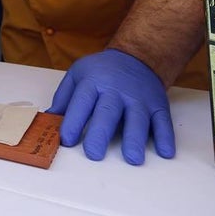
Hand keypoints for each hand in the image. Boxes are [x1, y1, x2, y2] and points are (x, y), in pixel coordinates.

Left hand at [47, 48, 174, 164]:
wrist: (137, 57)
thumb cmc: (102, 71)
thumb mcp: (78, 74)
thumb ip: (64, 97)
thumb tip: (49, 120)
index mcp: (93, 82)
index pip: (82, 102)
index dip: (74, 121)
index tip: (67, 140)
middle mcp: (116, 90)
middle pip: (108, 112)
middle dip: (100, 133)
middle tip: (94, 154)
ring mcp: (139, 98)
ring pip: (137, 119)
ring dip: (136, 139)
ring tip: (133, 159)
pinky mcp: (158, 105)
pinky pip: (163, 122)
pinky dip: (165, 137)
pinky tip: (165, 153)